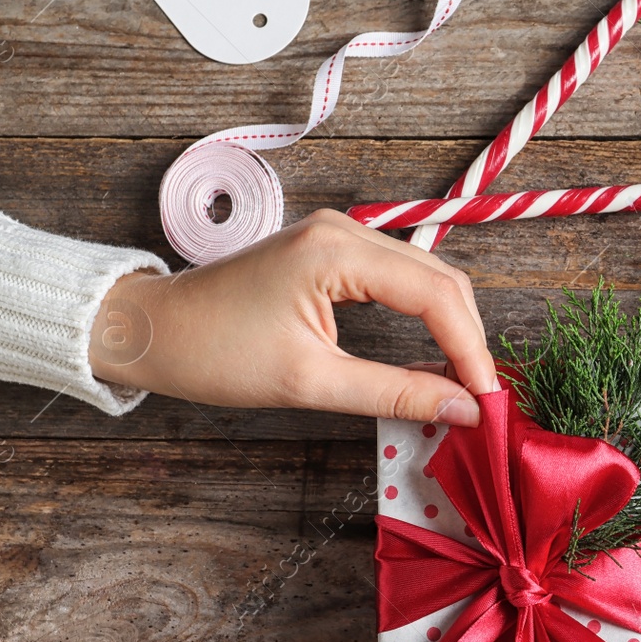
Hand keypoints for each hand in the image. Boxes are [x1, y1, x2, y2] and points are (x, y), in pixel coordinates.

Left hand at [90, 210, 496, 424]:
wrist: (153, 330)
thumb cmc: (215, 353)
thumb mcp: (310, 382)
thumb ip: (395, 394)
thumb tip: (461, 412)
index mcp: (337, 251)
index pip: (435, 295)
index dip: (471, 350)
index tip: (487, 403)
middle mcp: (345, 229)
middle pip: (442, 280)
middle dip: (469, 340)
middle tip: (482, 400)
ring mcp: (339, 235)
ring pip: (427, 278)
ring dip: (452, 329)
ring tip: (465, 384)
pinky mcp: (332, 251)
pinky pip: (401, 280)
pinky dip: (426, 318)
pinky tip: (434, 357)